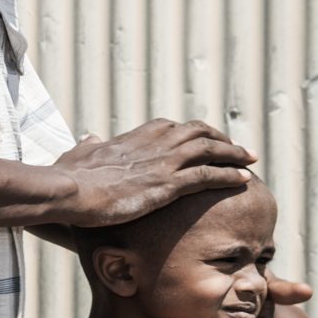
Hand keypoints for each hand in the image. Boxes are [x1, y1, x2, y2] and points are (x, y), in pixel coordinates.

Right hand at [50, 120, 253, 227]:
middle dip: (221, 138)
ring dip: (234, 153)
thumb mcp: (77, 155)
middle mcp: (153, 144)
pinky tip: (243, 180)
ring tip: (250, 160)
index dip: (190, 132)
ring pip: (210, 150)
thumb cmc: (68, 177)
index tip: (202, 140)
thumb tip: (90, 135)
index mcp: (133, 137)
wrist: (67, 191)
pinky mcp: (167, 185)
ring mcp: (162, 163)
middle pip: (198, 132)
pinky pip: (208, 175)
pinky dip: (229, 175)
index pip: (170, 127)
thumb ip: (88, 144)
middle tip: (237, 148)